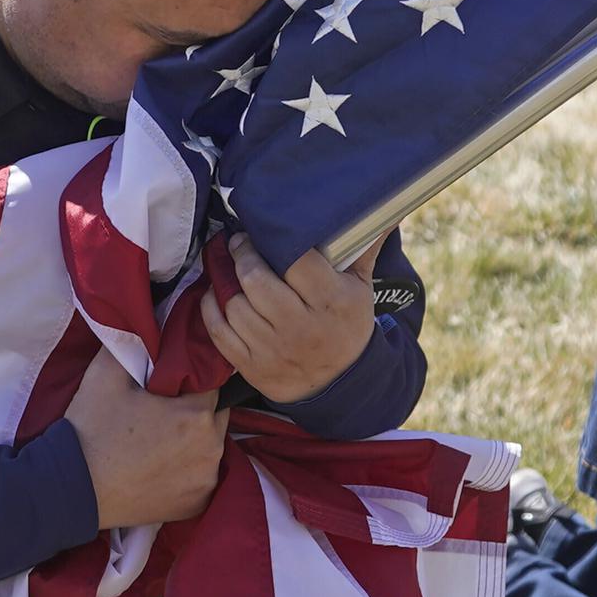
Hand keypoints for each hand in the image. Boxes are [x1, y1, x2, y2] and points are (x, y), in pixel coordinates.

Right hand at [63, 350, 230, 529]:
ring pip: (211, 447)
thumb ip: (136, 343)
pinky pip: (202, 477)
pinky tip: (161, 467)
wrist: (72, 489)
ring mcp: (206, 480)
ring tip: (159, 441)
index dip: (190, 379)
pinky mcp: (197, 505)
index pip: (211, 382)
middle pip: (215, 416)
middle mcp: (212, 449)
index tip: (167, 385)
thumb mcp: (106, 372)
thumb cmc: (91, 429)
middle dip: (195, 410)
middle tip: (160, 413)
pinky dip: (189, 471)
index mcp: (197, 414)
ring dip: (194, 441)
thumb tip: (151, 324)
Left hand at [198, 235, 383, 403]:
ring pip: (235, 305)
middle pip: (256, 281)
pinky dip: (212, 308)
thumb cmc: (346, 325)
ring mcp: (274, 349)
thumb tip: (384, 213)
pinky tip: (218, 294)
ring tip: (229, 268)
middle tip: (238, 244)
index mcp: (331, 302)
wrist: (338, 383)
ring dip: (226, 282)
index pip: (295, 262)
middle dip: (242, 256)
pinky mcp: (253, 365)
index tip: (256, 232)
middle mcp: (302, 326)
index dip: (269, 241)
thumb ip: (363, 250)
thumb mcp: (360, 289)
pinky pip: (219, 331)